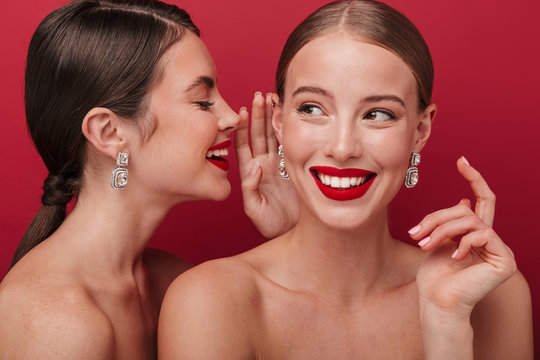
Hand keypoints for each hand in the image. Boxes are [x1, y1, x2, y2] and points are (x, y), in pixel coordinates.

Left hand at [235, 92, 298, 237]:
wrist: (294, 231)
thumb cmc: (271, 224)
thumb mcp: (255, 210)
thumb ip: (250, 189)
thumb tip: (254, 167)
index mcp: (252, 172)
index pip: (244, 145)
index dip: (242, 128)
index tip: (241, 111)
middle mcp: (265, 164)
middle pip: (259, 134)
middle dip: (259, 115)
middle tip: (259, 96)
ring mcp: (280, 164)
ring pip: (275, 135)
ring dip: (273, 117)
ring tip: (273, 98)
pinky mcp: (294, 166)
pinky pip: (290, 144)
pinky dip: (288, 129)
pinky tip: (288, 114)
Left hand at [410, 157, 515, 315]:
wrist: (437, 302)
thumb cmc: (434, 276)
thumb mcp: (437, 241)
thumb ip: (450, 222)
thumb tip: (463, 201)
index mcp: (475, 234)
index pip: (481, 200)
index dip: (473, 179)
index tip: (461, 160)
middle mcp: (490, 239)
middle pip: (466, 210)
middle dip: (437, 218)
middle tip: (416, 233)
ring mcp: (499, 250)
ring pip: (469, 221)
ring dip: (441, 230)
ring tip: (424, 245)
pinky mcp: (505, 260)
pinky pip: (483, 235)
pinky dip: (463, 243)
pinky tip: (453, 257)